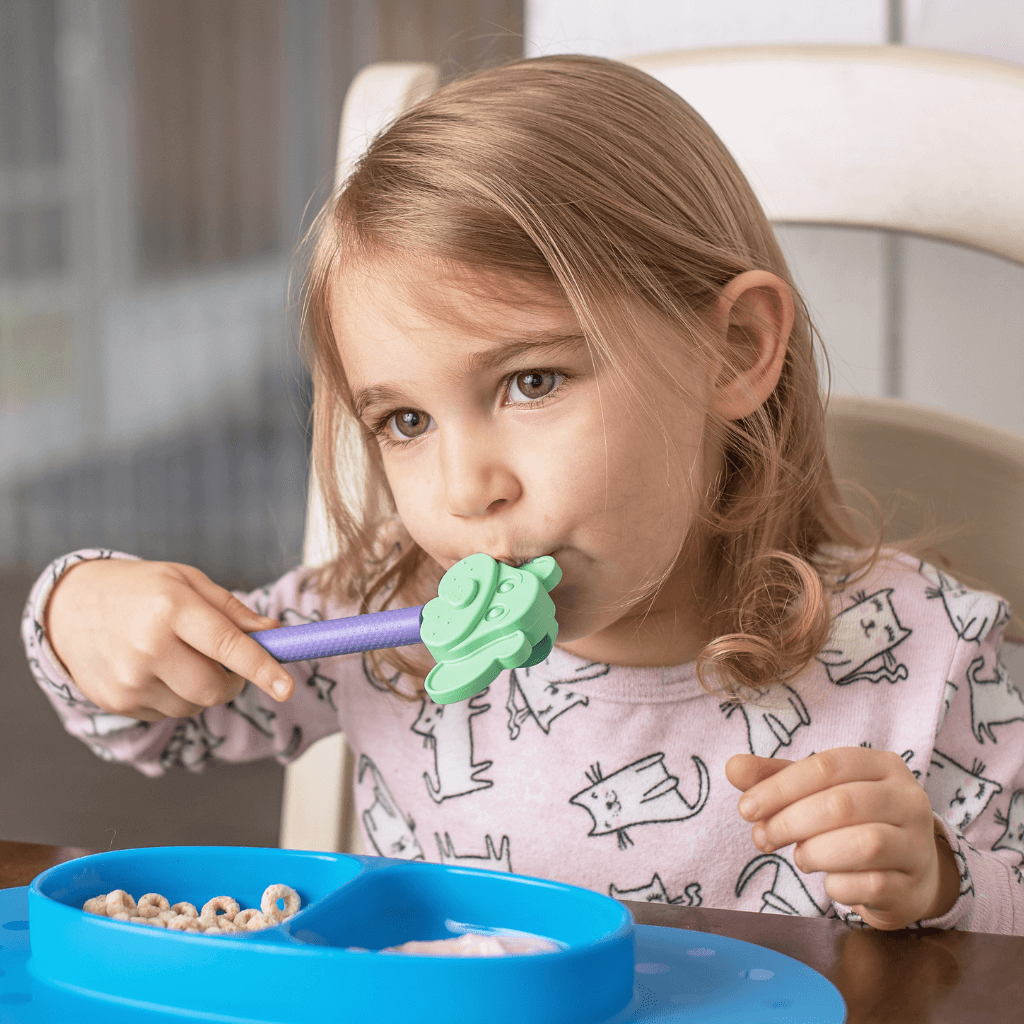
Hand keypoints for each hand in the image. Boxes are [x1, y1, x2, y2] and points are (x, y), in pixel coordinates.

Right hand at [46, 558, 294, 720]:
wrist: (70, 607)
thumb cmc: (141, 589)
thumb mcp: (188, 582)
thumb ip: (233, 610)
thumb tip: (273, 633)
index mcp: (170, 607)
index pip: (225, 644)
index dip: (261, 668)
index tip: (287, 688)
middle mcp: (147, 646)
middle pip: (213, 688)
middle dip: (233, 682)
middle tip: (228, 662)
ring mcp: (129, 679)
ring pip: (193, 706)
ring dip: (202, 689)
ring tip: (183, 657)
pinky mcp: (117, 702)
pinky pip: (168, 713)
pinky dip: (176, 696)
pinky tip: (157, 670)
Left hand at [726, 747, 960, 929]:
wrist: (908, 872)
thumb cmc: (853, 821)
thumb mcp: (815, 791)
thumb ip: (774, 778)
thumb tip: (732, 766)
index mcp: (883, 765)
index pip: (827, 766)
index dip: (780, 787)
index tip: (746, 807)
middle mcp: (908, 800)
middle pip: (843, 804)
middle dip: (790, 821)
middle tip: (761, 837)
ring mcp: (917, 845)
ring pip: (865, 844)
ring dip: (815, 852)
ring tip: (799, 857)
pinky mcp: (913, 887)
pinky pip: (872, 885)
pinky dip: (838, 885)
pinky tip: (829, 881)